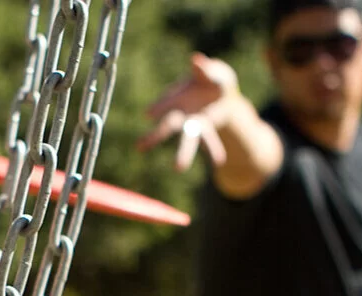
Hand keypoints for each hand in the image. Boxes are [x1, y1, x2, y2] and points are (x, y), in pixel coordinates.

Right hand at [136, 53, 238, 170]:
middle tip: (139, 147)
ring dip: (183, 154)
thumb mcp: (212, 71)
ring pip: (186, 140)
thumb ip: (205, 68)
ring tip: (178, 168)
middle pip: (166, 126)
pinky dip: (214, 148)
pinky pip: (210, 141)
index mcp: (176, 98)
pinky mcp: (206, 130)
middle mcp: (180, 114)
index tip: (149, 115)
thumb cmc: (211, 79)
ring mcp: (193, 125)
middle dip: (154, 137)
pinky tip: (219, 160)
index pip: (164, 103)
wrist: (223, 93)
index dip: (157, 107)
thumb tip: (196, 60)